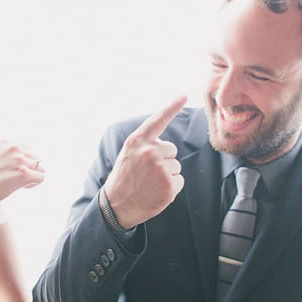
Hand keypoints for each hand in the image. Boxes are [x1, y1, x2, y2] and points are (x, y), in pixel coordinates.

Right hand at [0, 141, 44, 207]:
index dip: (24, 162)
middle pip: (36, 158)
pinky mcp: (23, 174)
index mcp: (5, 142)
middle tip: (19, 179)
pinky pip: (41, 177)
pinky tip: (23, 187)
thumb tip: (22, 159)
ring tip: (21, 184)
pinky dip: (34, 184)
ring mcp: (19, 160)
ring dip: (33, 177)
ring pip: (40, 168)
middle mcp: (13, 148)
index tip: (15, 171)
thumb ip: (5, 154)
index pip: (26, 149)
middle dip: (30, 169)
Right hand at [103, 95, 186, 228]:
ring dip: (167, 174)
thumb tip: (167, 144)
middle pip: (171, 149)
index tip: (184, 95)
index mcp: (137, 141)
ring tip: (149, 183)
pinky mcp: (170, 185)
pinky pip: (180, 181)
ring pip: (176, 166)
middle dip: (164, 159)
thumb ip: (145, 145)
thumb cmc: (123, 179)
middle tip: (146, 172)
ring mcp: (161, 169)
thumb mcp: (128, 154)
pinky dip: (171, 188)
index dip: (172, 106)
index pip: (158, 120)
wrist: (117, 206)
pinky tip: (156, 192)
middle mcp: (150, 151)